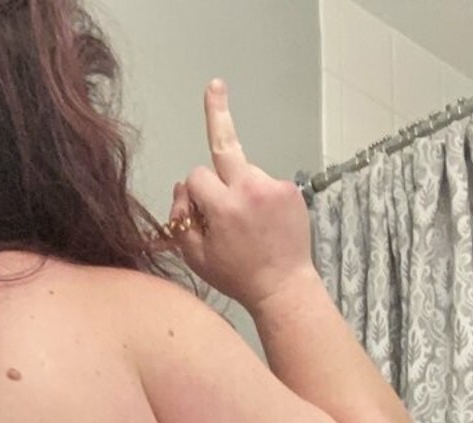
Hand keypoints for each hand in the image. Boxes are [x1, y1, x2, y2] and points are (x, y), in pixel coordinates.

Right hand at [163, 79, 316, 313]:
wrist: (283, 287)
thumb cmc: (236, 277)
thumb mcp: (196, 258)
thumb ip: (182, 219)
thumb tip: (182, 187)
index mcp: (223, 206)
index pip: (196, 176)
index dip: (192, 194)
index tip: (195, 210)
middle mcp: (249, 189)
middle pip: (225, 143)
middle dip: (217, 113)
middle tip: (214, 85)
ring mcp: (273, 187)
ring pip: (244, 173)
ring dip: (239, 190)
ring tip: (248, 226)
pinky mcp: (290, 191)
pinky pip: (265, 185)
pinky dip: (260, 199)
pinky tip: (264, 225)